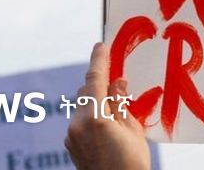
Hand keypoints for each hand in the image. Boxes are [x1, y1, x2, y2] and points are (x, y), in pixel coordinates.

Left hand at [65, 42, 150, 169]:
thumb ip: (121, 103)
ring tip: (116, 109)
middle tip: (117, 80)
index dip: (99, 60)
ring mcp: (72, 135)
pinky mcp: (70, 144)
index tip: (101, 45)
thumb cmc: (131, 165)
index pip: (95, 79)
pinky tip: (107, 124)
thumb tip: (117, 82)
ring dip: (96, 100)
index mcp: (96, 118)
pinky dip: (92, 114)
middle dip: (100, 82)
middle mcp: (78, 124)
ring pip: (82, 105)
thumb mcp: (133, 131)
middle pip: (86, 90)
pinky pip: (80, 119)